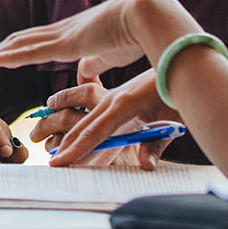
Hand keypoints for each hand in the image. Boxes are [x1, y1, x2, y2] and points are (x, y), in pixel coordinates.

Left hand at [0, 0, 199, 82]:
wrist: (150, 16)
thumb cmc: (139, 34)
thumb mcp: (112, 54)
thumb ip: (96, 63)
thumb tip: (83, 74)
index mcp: (76, 34)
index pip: (40, 41)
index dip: (19, 49)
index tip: (2, 58)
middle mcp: (64, 31)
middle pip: (23, 40)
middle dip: (0, 52)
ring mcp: (63, 35)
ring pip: (20, 45)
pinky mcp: (66, 43)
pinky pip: (29, 52)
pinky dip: (7, 57)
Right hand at [48, 69, 178, 167]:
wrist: (177, 62)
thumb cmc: (175, 92)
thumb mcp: (171, 119)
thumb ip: (156, 145)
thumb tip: (146, 166)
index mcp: (123, 105)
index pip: (94, 132)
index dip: (76, 150)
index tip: (58, 163)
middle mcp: (112, 100)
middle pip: (82, 127)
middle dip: (65, 146)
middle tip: (50, 165)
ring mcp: (111, 97)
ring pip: (84, 120)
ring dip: (68, 137)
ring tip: (53, 152)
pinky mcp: (115, 98)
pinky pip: (93, 116)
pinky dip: (80, 129)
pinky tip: (72, 138)